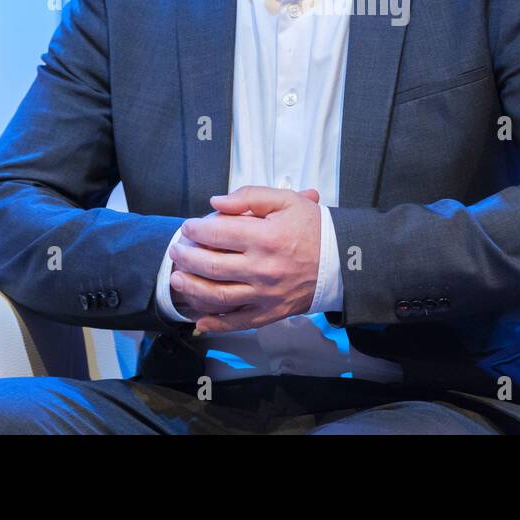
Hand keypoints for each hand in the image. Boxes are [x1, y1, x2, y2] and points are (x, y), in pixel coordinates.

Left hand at [168, 185, 321, 333]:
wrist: (342, 261)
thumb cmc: (313, 229)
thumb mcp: (286, 201)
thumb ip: (250, 196)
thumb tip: (216, 203)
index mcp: (267, 238)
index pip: (219, 233)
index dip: (197, 229)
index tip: (188, 227)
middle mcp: (264, 268)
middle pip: (212, 266)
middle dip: (187, 258)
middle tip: (177, 251)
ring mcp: (266, 294)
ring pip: (218, 296)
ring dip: (192, 289)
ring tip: (178, 279)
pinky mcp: (270, 312)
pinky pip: (238, 322)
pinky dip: (216, 323)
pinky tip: (200, 319)